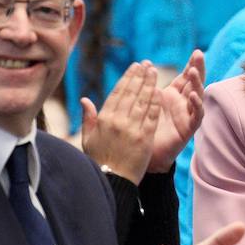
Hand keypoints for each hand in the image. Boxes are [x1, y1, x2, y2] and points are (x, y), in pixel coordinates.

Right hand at [81, 61, 160, 182]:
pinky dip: (155, 103)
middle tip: (147, 64)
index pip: (118, 93)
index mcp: (104, 119)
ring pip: (142, 102)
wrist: (112, 181)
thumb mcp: (88, 139)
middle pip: (131, 93)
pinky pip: (151, 117)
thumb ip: (88, 118)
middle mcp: (118, 121)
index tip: (134, 67)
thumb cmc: (98, 160)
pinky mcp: (144, 138)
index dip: (127, 78)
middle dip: (140, 77)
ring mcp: (132, 129)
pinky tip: (160, 92)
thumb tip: (85, 99)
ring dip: (149, 85)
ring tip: (154, 72)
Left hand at [148, 51, 205, 173]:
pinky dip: (197, 105)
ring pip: (197, 96)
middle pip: (194, 83)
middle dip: (198, 68)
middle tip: (199, 54)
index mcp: (172, 96)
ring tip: (193, 72)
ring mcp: (187, 115)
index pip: (184, 77)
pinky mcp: (189, 128)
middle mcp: (183, 104)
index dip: (191, 65)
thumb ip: (145, 85)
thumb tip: (144, 64)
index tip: (195, 52)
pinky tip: (193, 95)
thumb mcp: (144, 102)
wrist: (145, 156)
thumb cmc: (144, 129)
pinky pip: (196, 115)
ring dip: (196, 83)